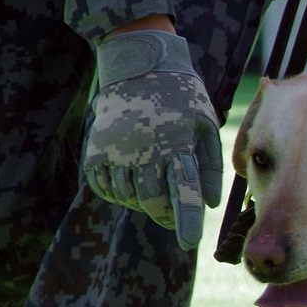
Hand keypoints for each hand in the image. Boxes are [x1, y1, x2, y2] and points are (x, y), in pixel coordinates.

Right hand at [82, 27, 222, 248]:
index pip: (183, 193)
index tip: (188, 243)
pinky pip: (106, 188)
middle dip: (165, 215)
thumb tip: (209, 205)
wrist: (137, 63)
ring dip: (143, 202)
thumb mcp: (205, 123)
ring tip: (152, 185)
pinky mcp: (96, 150)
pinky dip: (119, 193)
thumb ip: (210, 165)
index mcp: (176, 143)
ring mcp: (116, 150)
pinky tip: (130, 178)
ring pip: (129, 198)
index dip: (186, 222)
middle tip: (172, 214)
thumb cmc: (181, 96)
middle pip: (153, 202)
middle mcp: (144, 149)